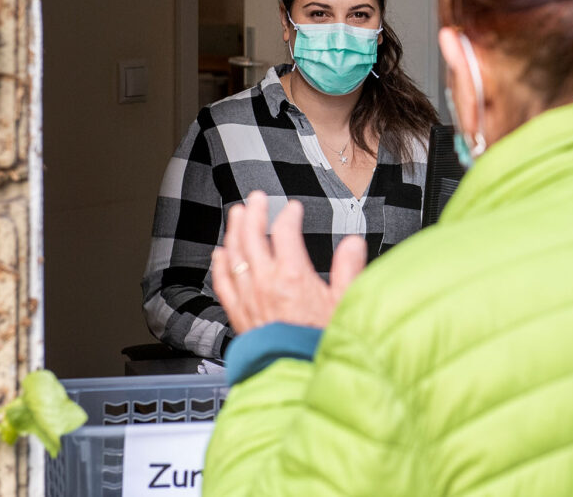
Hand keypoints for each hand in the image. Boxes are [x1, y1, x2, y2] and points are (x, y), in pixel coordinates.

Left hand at [212, 191, 366, 333]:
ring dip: (235, 230)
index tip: (294, 208)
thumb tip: (353, 243)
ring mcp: (248, 297)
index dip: (288, 214)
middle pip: (252, 235)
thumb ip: (349, 269)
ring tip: (237, 214)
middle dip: (254, 212)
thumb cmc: (320, 343)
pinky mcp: (238, 313)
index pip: (284, 231)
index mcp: (292, 275)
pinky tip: (220, 254)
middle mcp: (265, 282)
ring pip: (234, 254)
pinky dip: (220, 264)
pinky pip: (223, 282)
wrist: (296, 374)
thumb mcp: (344, 303)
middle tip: (257, 198)